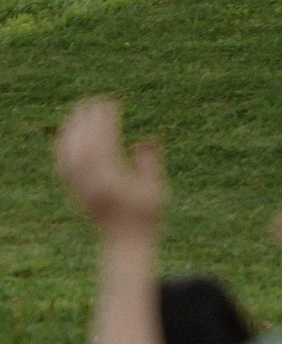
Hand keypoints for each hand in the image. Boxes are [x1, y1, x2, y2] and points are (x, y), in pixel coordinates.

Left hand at [54, 99, 167, 237]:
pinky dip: (64, 145)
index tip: (112, 104)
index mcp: (112, 181)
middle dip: (88, 119)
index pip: (104, 143)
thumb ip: (150, 163)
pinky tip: (69, 134)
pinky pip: (63, 163)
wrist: (124, 243)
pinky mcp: (74, 190)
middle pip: (83, 144)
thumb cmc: (145, 218)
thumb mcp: (156, 189)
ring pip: (69, 152)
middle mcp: (91, 183)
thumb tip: (146, 140)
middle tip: (96, 100)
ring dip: (73, 129)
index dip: (106, 121)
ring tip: (81, 111)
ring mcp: (79, 187)